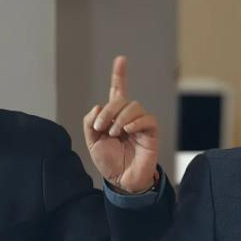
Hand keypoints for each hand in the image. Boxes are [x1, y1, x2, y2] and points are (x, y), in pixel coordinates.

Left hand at [84, 56, 159, 193]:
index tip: (121, 59)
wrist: (122, 181)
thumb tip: (98, 106)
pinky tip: (127, 131)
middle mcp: (128, 117)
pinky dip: (135, 122)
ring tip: (114, 134)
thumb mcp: (92, 142)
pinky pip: (147, 119)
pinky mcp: (151, 133)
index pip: (118, 91)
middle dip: (108, 111)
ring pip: (134, 106)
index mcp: (114, 117)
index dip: (120, 75)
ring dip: (120, 118)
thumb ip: (89, 123)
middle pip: (121, 100)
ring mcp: (140, 124)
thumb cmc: (109, 162)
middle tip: (100, 128)